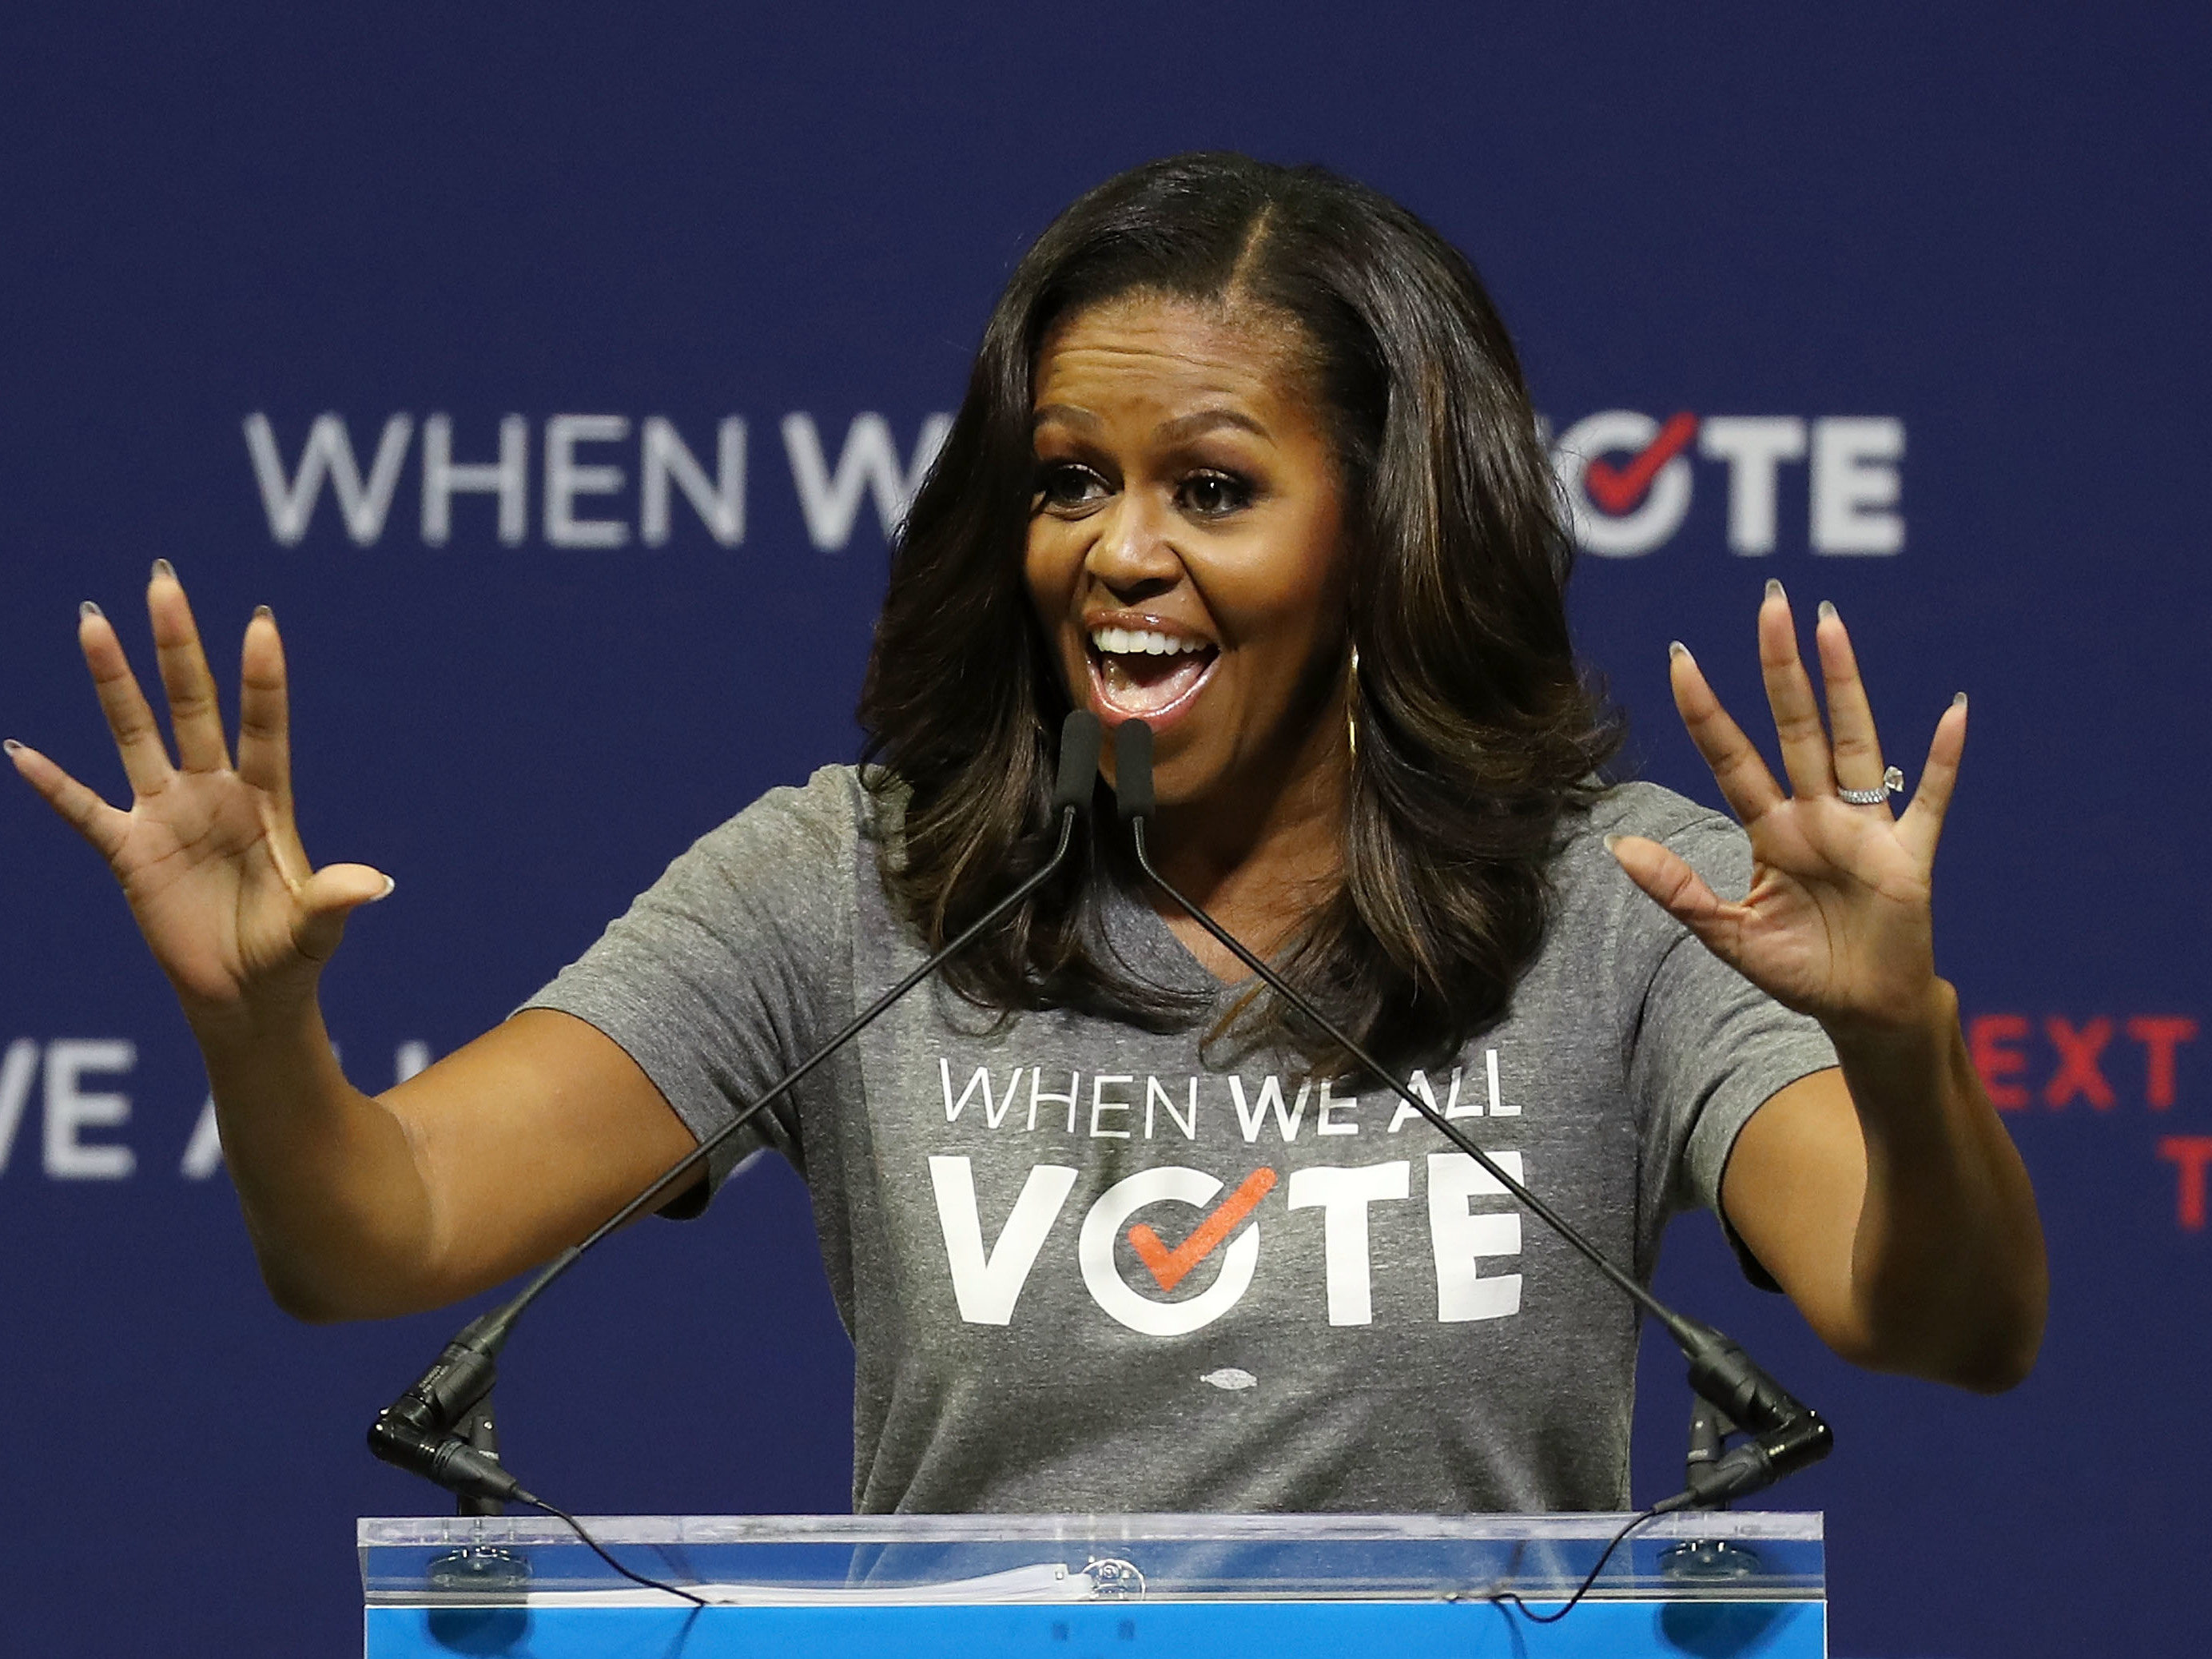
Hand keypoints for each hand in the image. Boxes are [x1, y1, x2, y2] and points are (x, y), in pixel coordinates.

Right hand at [5, 562, 391, 1028]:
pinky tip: (19, 750)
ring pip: (136, 734)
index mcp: (267, 802)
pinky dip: (53, 785)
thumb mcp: (316, 929)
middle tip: (164, 581)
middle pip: (194, 705)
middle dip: (178, 646)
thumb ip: (335, 901)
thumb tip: (375, 883)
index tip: (261, 622)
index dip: (263, 679)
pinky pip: (85, 811)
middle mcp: (214, 793)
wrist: (246, 997)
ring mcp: (169, 816)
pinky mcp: (130, 853)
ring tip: (92, 620)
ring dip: (113, 681)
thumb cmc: (288, 955)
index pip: (265, 727)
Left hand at [1607, 579, 1964, 1036]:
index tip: (1680, 657)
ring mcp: (1865, 829)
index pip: (1731, 756)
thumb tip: (1616, 848)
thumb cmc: (1800, 970)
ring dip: (1844, 684)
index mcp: (1770, 829)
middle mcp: (1816, 814)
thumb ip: (1678, 891)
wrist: (1862, 1012)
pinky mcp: (1910, 856)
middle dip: (1780, 667)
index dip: (1706, 710)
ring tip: (1831, 625)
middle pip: (1793, 726)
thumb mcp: (1728, 935)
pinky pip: (1929, 799)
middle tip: (1770, 602)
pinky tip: (1953, 712)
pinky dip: (1942, 759)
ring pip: (1851, 741)